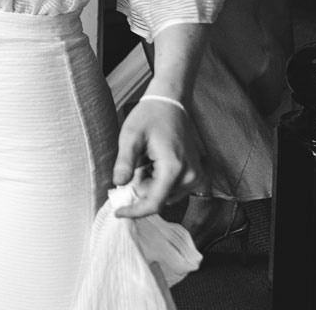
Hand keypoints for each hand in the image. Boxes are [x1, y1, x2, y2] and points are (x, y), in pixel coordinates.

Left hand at [112, 96, 202, 218]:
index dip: (135, 211)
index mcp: (174, 168)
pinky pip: (174, 189)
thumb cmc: (149, 116)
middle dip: (142, 189)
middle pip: (159, 199)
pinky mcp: (196, 173)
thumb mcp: (130, 136)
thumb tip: (119, 184)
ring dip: (151, 185)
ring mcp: (196, 175)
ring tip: (146, 160)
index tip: (119, 212)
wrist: (170, 102)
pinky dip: (160, 181)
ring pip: (166, 195)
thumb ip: (125, 162)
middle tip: (135, 165)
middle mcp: (190, 176)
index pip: (154, 203)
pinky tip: (155, 162)